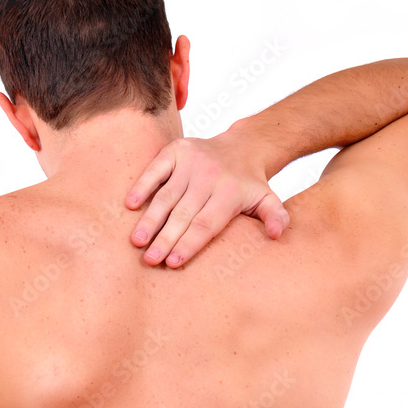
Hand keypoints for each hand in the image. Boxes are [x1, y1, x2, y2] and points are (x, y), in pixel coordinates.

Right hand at [125, 133, 289, 267]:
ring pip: (166, 196)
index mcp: (229, 193)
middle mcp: (209, 177)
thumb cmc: (249, 184)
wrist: (242, 145)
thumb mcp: (268, 200)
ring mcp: (191, 162)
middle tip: (150, 260)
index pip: (205, 224)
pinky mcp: (176, 150)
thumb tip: (278, 234)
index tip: (173, 263)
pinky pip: (156, 169)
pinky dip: (142, 185)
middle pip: (183, 214)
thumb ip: (275, 217)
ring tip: (137, 241)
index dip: (189, 244)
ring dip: (150, 219)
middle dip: (165, 238)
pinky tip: (130, 205)